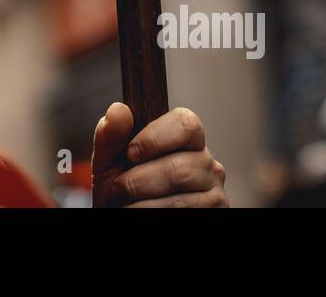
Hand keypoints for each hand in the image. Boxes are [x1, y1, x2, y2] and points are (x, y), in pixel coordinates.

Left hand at [92, 103, 227, 206]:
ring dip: (143, 204)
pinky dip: (153, 215)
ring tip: (127, 204)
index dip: (155, 138)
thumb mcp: (109, 159)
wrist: (125, 213)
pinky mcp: (216, 213)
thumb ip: (111, 134)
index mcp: (185, 139)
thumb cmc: (121, 186)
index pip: (186, 124)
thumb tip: (119, 110)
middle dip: (140, 181)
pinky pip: (184, 215)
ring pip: (180, 199)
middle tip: (119, 188)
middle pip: (179, 169)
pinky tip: (143, 212)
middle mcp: (205, 162)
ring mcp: (213, 191)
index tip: (131, 154)